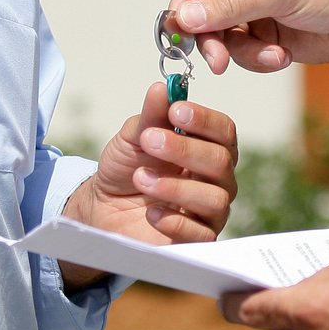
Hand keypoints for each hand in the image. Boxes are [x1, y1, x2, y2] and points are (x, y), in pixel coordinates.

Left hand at [58, 82, 238, 289]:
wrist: (104, 207)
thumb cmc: (128, 166)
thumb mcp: (134, 137)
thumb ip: (151, 116)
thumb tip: (161, 89)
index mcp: (208, 147)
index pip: (224, 131)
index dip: (204, 120)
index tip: (176, 110)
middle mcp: (217, 179)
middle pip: (221, 163)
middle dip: (184, 149)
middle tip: (149, 141)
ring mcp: (210, 211)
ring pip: (216, 199)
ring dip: (176, 187)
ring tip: (142, 179)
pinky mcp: (197, 240)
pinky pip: (201, 234)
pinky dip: (175, 221)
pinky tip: (151, 211)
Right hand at [167, 0, 328, 74]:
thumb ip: (230, 5)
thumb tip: (185, 16)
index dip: (185, 1)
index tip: (177, 30)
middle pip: (205, 10)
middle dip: (211, 37)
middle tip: (216, 61)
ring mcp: (255, 8)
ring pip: (222, 36)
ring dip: (242, 52)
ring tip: (272, 55)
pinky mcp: (265, 34)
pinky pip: (243, 52)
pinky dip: (259, 58)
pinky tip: (282, 56)